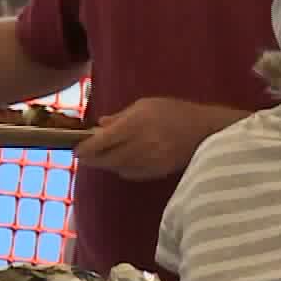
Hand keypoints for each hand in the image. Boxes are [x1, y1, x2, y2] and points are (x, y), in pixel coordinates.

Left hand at [75, 98, 241, 180]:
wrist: (205, 131)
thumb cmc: (174, 112)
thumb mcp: (146, 105)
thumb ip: (121, 117)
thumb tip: (100, 125)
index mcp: (135, 125)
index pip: (102, 141)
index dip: (85, 148)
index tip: (76, 149)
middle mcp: (140, 145)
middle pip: (107, 159)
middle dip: (92, 159)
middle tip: (84, 157)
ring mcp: (149, 161)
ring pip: (118, 168)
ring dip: (106, 164)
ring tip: (101, 157)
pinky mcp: (157, 172)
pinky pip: (132, 174)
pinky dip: (123, 169)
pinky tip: (122, 162)